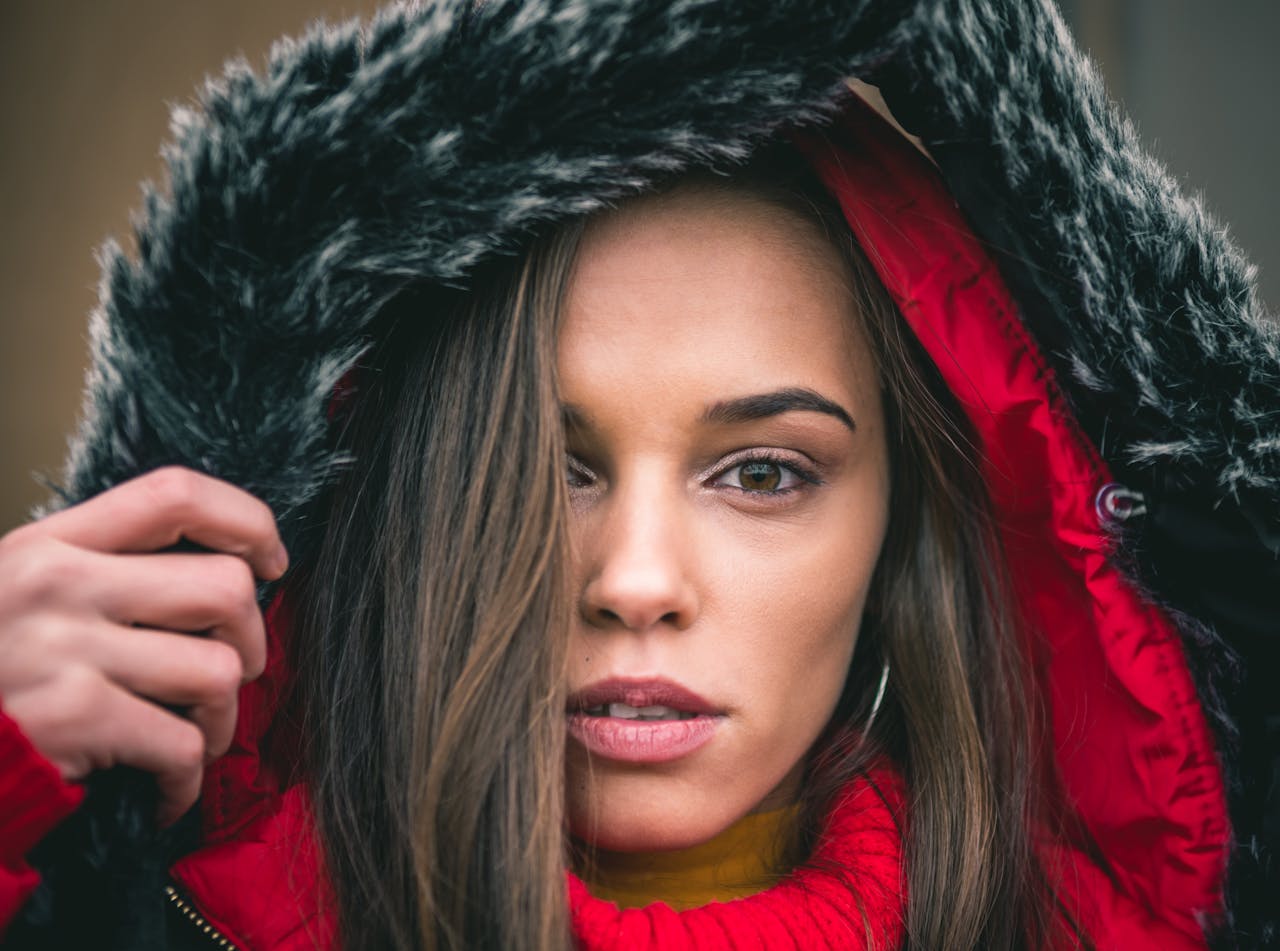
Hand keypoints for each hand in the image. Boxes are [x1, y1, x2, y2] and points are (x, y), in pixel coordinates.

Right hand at [0, 466, 287, 825]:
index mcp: (51, 543)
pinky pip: (184, 746)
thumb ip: (104, 567)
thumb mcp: (22, 591)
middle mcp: (58, 583)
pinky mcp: (73, 719)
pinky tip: (164, 789)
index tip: (271, 561)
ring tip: (191, 735)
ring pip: (219, 671)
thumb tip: (227, 568)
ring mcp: (64, 650)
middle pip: (226, 588)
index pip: (177, 496)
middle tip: (231, 672)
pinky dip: (186, 781)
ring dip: (222, 719)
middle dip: (251, 640)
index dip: (248, 522)